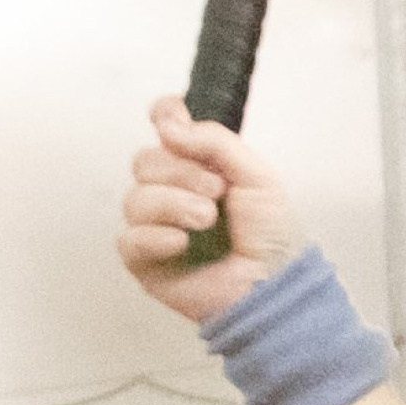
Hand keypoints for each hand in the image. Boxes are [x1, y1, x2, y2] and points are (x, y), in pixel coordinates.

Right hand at [116, 100, 303, 324]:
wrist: (276, 287)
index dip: (164, 118)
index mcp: (200, 170)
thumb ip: (215, 142)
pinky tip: (182, 243)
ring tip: (207, 220)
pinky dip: (155, 236)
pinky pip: (129, 239)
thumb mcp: (258, 176)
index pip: (166, 131)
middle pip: (144, 162)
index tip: (171, 117)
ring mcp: (158, 228)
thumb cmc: (274, 239)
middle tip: (216, 193)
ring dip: (173, 205)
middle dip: (180, 173)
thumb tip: (169, 124)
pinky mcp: (147, 263)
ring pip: (135, 199)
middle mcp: (174, 195)